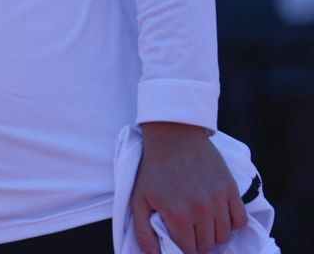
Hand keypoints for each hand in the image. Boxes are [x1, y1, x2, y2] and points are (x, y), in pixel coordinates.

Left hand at [131, 122, 247, 253]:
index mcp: (178, 215)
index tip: (181, 241)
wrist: (172, 136)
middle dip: (199, 244)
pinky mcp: (231, 189)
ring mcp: (219, 199)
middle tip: (191, 233)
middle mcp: (201, 210)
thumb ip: (142, 231)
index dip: (185, 249)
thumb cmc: (153, 168)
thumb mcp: (139, 198)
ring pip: (225, 236)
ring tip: (203, 225)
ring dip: (215, 235)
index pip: (190, 250)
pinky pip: (240, 220)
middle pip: (208, 245)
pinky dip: (232, 224)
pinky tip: (219, 216)